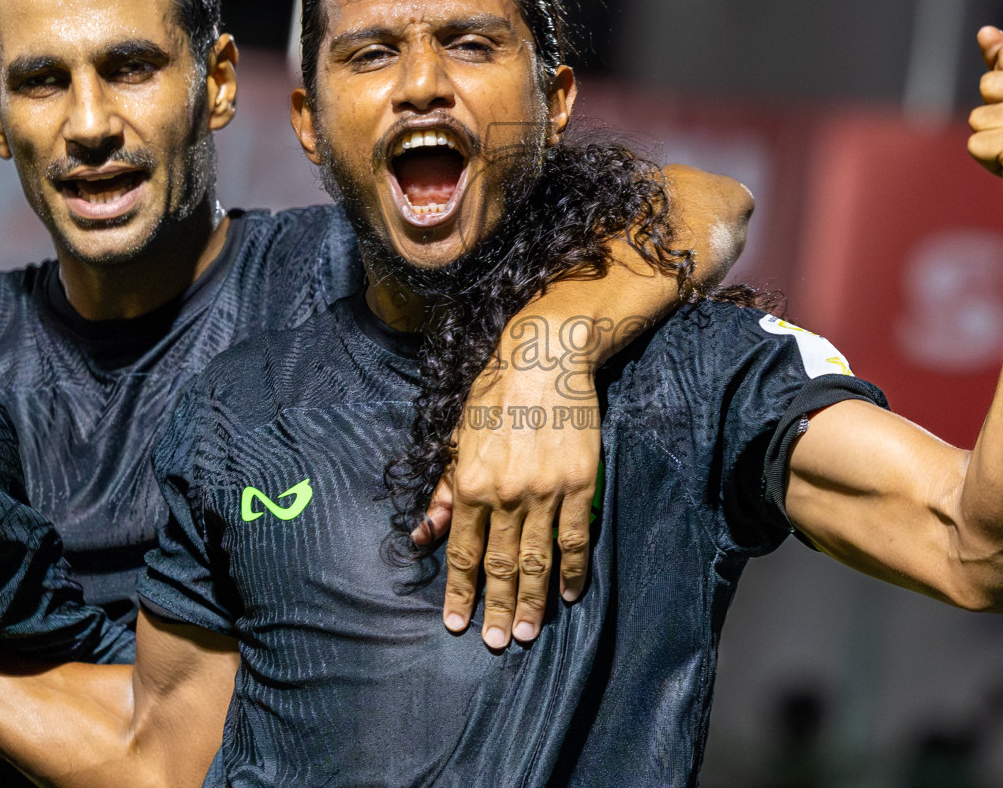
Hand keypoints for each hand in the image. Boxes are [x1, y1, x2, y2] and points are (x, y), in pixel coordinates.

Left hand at [415, 359, 598, 649]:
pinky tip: (569, 594)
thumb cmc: (495, 395)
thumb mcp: (458, 438)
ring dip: (533, 601)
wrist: (545, 360)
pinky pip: (575, 538)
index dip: (460, 592)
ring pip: (538, 560)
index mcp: (471, 484)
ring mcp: (545, 492)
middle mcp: (506, 494)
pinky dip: (572, 570)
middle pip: (500, 565)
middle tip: (497, 642)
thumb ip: (443, 489)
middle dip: (497, 608)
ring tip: (528, 632)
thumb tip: (423, 533)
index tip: (457, 623)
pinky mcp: (579, 484)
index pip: (463, 552)